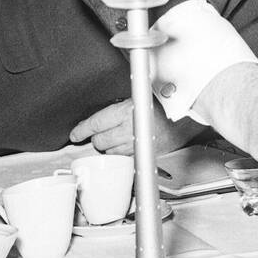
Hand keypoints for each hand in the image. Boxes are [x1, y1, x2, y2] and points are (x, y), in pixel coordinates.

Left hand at [68, 100, 203, 155]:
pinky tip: (125, 145)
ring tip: (117, 137)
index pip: (95, 123)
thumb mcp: (136, 99)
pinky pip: (121, 157)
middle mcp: (128, 130)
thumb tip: (97, 119)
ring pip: (109, 151)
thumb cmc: (161, 107)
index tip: (75, 134)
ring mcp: (135, 145)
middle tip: (102, 132)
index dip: (81, 130)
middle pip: (99, 141)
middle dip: (97, 137)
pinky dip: (119, 153)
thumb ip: (117, 108)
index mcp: (126, 112)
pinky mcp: (141, 155)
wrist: (182, 121)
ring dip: (108, 146)